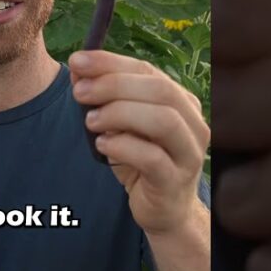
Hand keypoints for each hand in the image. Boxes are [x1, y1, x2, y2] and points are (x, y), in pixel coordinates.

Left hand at [69, 50, 209, 234]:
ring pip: (164, 120)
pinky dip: (123, 146)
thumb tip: (77, 68)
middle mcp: (193, 123)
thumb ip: (104, 97)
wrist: (162, 209)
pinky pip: (153, 158)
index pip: (147, 70)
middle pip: (160, 90)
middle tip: (80, 93)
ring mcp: (189, 154)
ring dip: (120, 114)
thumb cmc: (141, 161)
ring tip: (90, 121)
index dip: (110, 63)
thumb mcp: (121, 125)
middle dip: (114, 85)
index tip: (77, 61)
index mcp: (181, 101)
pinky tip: (102, 145)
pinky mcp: (175, 181)